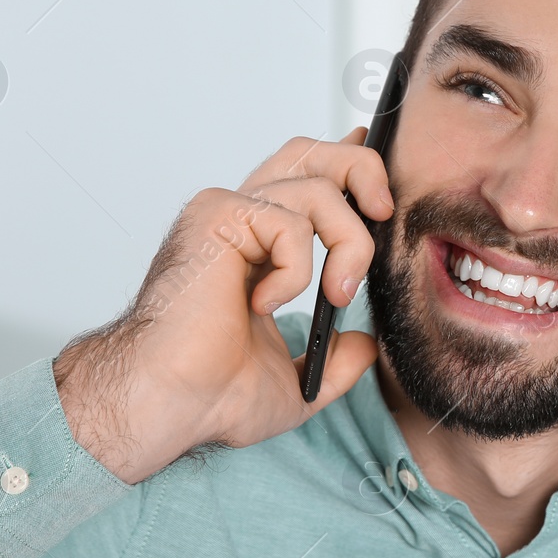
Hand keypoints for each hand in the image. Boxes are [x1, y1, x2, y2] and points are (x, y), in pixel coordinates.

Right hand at [54, 129, 392, 482]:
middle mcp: (240, 219)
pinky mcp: (218, 218)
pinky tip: (263, 305)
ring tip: (335, 295)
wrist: (173, 406)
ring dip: (349, 244)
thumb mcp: (297, 381)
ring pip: (319, 189)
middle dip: (361, 170)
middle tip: (383, 216)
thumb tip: (365, 344)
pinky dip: (297, 269)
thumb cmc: (211, 396)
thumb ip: (336, 359)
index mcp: (257, 244)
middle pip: (312, 152)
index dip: (349, 170)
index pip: (308, 178)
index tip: (382, 189)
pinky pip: (292, 224)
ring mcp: (227, 213)